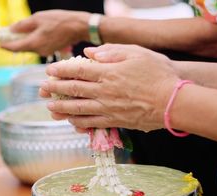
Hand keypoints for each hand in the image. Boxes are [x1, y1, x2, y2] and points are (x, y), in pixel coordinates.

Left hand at [0, 10, 89, 56]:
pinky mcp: (51, 49)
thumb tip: (10, 30)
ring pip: (30, 48)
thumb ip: (23, 26)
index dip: (5, 45)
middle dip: (13, 43)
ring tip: (16, 34)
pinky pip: (38, 47)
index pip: (15, 48)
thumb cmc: (59, 21)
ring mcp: (45, 51)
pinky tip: (31, 35)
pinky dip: (32, 42)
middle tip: (4, 38)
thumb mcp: (38, 19)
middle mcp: (38, 51)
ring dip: (23, 42)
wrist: (78, 27)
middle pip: (22, 48)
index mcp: (34, 44)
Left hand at [39, 44, 179, 131]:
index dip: (61, 70)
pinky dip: (78, 122)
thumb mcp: (137, 53)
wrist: (174, 102)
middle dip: (55, 89)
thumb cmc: (159, 74)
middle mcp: (103, 91)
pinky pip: (91, 123)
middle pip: (73, 90)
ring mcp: (107, 108)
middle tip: (42, 89)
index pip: (77, 70)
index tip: (49, 70)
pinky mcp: (114, 121)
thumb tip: (88, 53)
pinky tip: (70, 121)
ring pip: (77, 109)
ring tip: (49, 107)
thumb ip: (111, 52)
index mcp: (108, 72)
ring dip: (61, 108)